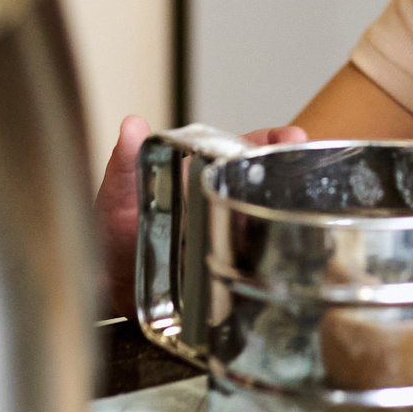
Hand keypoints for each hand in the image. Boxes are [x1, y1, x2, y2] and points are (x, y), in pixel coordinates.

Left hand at [95, 114, 307, 317]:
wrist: (103, 285)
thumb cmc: (107, 235)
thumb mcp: (117, 194)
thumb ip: (126, 162)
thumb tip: (132, 125)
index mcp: (196, 174)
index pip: (241, 150)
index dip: (269, 142)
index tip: (290, 136)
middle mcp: (215, 201)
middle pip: (263, 181)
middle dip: (291, 171)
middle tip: (309, 165)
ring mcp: (223, 233)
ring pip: (265, 216)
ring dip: (286, 211)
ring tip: (306, 207)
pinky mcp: (224, 266)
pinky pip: (255, 255)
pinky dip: (274, 252)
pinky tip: (288, 252)